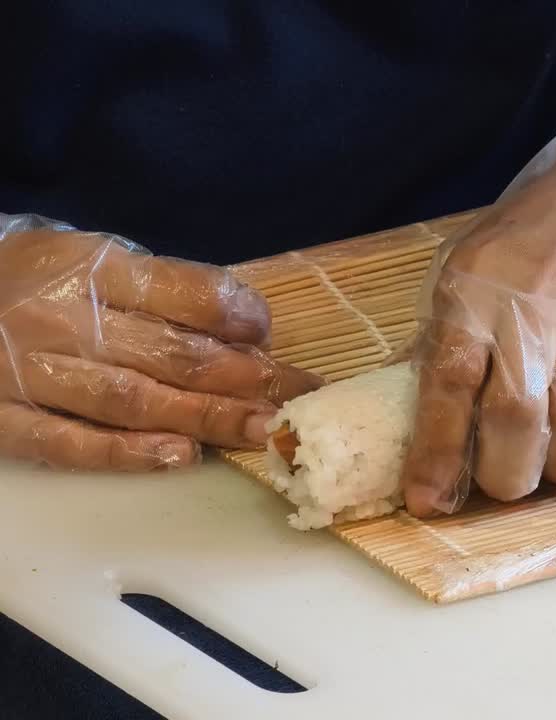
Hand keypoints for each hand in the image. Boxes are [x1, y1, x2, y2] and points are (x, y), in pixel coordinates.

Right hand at [0, 217, 324, 470]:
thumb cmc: (29, 280)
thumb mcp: (88, 260)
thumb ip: (157, 289)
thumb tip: (242, 326)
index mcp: (90, 269)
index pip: (179, 291)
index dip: (233, 314)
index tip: (268, 333)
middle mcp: (63, 319)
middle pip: (170, 354)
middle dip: (244, 379)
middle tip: (297, 398)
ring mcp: (30, 373)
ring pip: (131, 400)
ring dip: (204, 419)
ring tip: (260, 432)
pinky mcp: (3, 420)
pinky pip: (69, 442)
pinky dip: (126, 453)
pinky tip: (178, 457)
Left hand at [401, 130, 555, 511]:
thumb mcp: (486, 252)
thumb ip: (459, 322)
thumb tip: (429, 407)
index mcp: (478, 281)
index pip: (445, 382)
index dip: (435, 454)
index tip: (429, 502)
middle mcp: (537, 299)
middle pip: (512, 417)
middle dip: (506, 475)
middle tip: (512, 484)